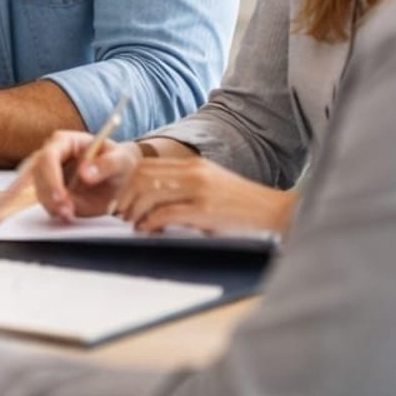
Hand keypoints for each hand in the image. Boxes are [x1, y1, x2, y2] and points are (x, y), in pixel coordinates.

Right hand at [27, 131, 143, 221]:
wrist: (121, 177)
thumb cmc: (121, 162)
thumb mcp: (122, 160)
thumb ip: (106, 164)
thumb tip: (85, 173)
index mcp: (64, 141)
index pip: (48, 157)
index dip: (51, 178)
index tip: (62, 197)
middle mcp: (52, 155)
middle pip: (38, 174)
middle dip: (49, 195)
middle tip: (67, 212)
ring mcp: (49, 173)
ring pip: (39, 190)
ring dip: (51, 205)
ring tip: (71, 215)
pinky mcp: (52, 190)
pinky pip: (46, 201)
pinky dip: (54, 211)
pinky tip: (69, 215)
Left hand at [115, 155, 296, 235]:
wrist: (275, 212)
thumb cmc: (240, 206)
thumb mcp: (210, 186)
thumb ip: (182, 187)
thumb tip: (149, 201)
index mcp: (193, 165)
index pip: (146, 165)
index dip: (126, 183)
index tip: (121, 199)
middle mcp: (194, 172)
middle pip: (142, 177)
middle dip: (125, 196)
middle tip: (121, 214)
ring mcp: (200, 190)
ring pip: (149, 194)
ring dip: (135, 211)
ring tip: (134, 225)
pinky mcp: (205, 210)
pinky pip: (165, 214)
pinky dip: (150, 223)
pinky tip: (148, 231)